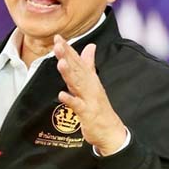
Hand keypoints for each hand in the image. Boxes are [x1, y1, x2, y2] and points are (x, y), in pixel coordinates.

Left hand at [53, 35, 126, 155]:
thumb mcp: (93, 83)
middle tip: (57, 44)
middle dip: (67, 56)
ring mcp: (89, 99)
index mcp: (89, 79)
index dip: (68, 49)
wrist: (111, 131)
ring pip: (77, 84)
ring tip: (61, 63)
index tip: (58, 37)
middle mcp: (90, 86)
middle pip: (77, 69)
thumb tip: (90, 46)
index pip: (78, 61)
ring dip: (69, 74)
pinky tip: (62, 94)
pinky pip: (78, 106)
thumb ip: (89, 65)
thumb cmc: (99, 107)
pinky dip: (70, 100)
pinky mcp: (88, 113)